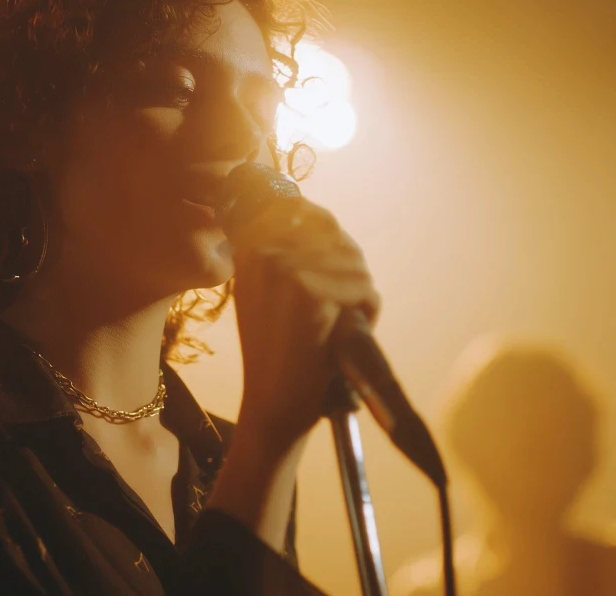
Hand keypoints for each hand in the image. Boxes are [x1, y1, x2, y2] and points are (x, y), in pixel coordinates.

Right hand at [231, 196, 380, 456]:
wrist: (273, 405)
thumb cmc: (280, 351)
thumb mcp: (267, 290)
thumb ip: (287, 250)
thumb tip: (318, 215)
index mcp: (250, 246)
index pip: (305, 210)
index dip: (326, 240)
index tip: (322, 278)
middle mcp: (262, 249)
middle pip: (335, 233)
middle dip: (346, 270)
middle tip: (330, 310)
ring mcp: (285, 268)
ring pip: (354, 262)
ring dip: (357, 295)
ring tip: (333, 325)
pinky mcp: (310, 293)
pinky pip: (364, 288)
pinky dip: (366, 314)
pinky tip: (338, 337)